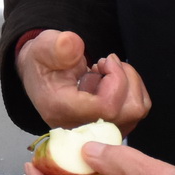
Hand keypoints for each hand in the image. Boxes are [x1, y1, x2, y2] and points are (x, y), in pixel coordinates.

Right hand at [16, 31, 150, 134]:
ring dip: (129, 83)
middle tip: (106, 63)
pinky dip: (131, 90)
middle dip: (126, 79)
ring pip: (136, 112)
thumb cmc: (42, 62)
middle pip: (128, 112)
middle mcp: (81, 127)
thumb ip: (57, 46)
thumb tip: (71, 43)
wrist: (39, 76)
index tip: (104, 61)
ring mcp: (97, 131)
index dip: (116, 80)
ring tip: (107, 71)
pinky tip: (110, 81)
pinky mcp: (108, 127)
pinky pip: (135, 112)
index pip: (106, 107)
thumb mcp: (43, 47)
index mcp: (63, 110)